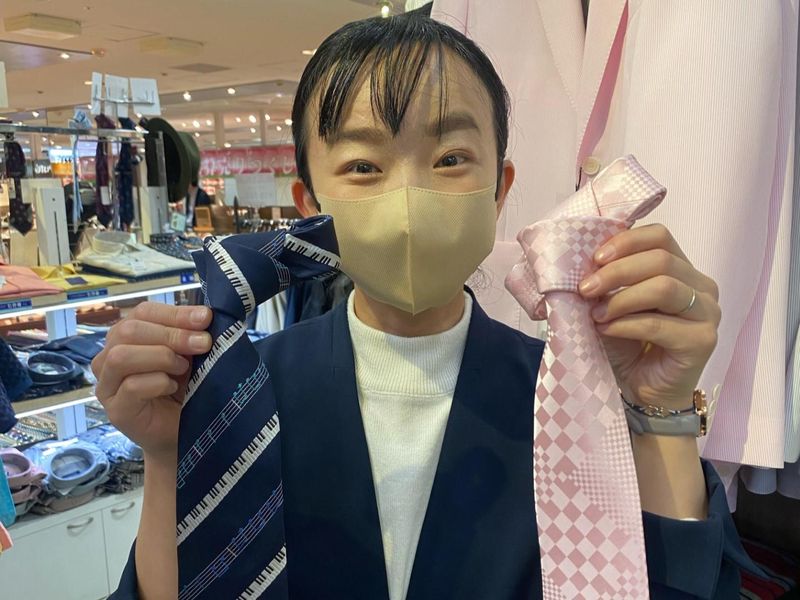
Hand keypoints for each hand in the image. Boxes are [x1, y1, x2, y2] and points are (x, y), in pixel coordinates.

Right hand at [91, 303, 211, 459]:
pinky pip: (130, 387)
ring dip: (161, 356)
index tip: (206, 318)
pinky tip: (173, 388)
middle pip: (128, 330)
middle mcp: (110, 358)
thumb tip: (204, 316)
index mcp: (128, 338)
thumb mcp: (190, 355)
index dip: (174, 312)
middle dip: (172, 333)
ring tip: (183, 367)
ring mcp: (108, 386)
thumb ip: (190, 335)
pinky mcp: (116, 411)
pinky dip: (157, 382)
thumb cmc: (186, 390)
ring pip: (121, 356)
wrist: (187, 433)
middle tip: (203, 344)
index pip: (142, 312)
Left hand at [578, 224, 720, 409]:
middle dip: (616, 272)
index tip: (595, 258)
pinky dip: (625, 324)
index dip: (626, 242)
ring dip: (621, 299)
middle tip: (585, 289)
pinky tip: (606, 329)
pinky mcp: (703, 341)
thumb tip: (581, 260)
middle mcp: (702, 287)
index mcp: (682, 269)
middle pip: (661, 259)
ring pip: (664, 287)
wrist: (642, 391)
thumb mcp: (612, 303)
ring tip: (595, 313)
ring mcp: (708, 314)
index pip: (660, 236)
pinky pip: (659, 324)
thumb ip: (608, 280)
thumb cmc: (628, 344)